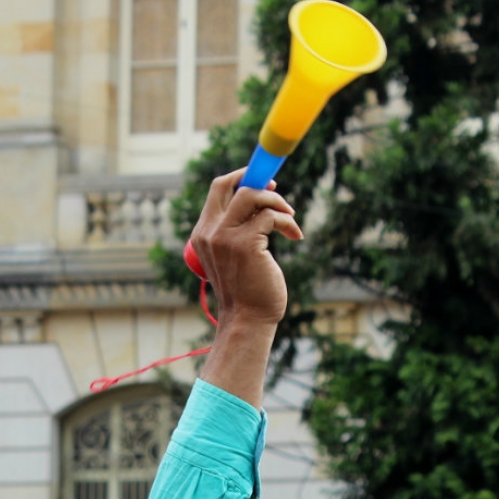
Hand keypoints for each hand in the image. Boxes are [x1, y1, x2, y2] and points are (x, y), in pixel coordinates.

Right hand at [191, 169, 302, 330]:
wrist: (247, 320)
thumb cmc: (246, 292)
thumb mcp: (233, 257)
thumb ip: (236, 232)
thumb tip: (259, 204)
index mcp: (203, 235)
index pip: (217, 190)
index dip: (240, 178)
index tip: (262, 184)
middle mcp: (210, 232)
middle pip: (228, 184)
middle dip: (256, 179)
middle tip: (276, 189)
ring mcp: (225, 237)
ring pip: (251, 194)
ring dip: (276, 200)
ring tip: (290, 217)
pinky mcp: (246, 244)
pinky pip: (270, 216)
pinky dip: (287, 221)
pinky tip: (295, 235)